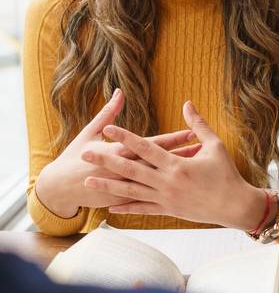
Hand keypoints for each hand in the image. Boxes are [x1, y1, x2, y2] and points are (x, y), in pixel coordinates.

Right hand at [36, 90, 194, 217]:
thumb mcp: (90, 132)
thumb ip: (107, 112)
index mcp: (118, 151)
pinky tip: (182, 189)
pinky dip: (164, 192)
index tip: (191, 132)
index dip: (171, 138)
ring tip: (197, 166)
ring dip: (177, 174)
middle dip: (181, 155)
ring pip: (157, 181)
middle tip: (202, 148)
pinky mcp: (122, 200)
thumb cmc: (76, 156)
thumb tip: (119, 92)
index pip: (151, 144)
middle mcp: (124, 170)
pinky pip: (147, 199)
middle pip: (158, 163)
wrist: (61, 187)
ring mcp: (124, 187)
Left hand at [81, 101, 267, 230]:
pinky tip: (110, 205)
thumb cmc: (227, 174)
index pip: (145, 148)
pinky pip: (143, 209)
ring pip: (131, 191)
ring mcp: (166, 199)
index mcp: (177, 165)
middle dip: (106, 161)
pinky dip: (126, 207)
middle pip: (130, 170)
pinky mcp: (168, 211)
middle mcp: (167, 183)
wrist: (235, 206)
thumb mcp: (216, 146)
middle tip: (85, 154)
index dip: (125, 137)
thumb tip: (187, 103)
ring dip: (109, 186)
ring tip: (88, 180)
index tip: (107, 129)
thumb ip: (199, 125)